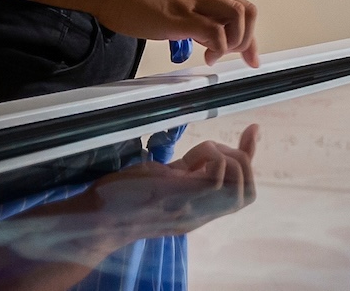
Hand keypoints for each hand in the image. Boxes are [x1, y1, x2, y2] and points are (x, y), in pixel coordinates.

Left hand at [85, 125, 259, 235]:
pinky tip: (187, 157)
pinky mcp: (181, 196)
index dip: (250, 160)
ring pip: (239, 184)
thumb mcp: (162, 183)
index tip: (253, 130)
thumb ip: (184, 172)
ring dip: (224, 157)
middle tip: (211, 147)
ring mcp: (193, 207)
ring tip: (195, 154)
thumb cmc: (120, 200)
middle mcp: (201, 214)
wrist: (96, 220)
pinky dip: (210, 155)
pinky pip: (218, 174)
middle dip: (240, 159)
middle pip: (248, 193)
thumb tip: (201, 154)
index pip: (241, 195)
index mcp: (198, 212)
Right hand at [92, 0, 259, 65]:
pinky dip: (219, 48)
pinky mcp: (181, 17)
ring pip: (239, 16)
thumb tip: (197, 32)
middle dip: (248, 39)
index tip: (249, 56)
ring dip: (236, 41)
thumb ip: (186, 11)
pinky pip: (216, 33)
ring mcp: (193, 3)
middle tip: (236, 58)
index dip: (248, 34)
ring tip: (216, 55)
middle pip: (247, 10)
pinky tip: (206, 58)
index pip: (237, 6)